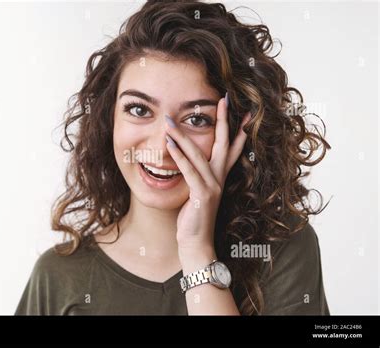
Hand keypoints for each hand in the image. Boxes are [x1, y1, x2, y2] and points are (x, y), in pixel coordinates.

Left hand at [165, 95, 250, 251]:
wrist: (196, 243)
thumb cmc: (194, 218)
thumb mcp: (197, 193)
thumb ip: (195, 176)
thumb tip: (185, 161)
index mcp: (220, 177)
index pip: (232, 149)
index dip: (239, 131)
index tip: (244, 113)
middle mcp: (219, 179)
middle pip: (224, 144)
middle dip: (223, 121)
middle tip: (223, 99)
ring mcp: (213, 186)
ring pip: (200, 154)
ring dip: (184, 135)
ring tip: (171, 120)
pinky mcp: (202, 195)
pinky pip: (190, 171)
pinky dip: (179, 156)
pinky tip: (170, 143)